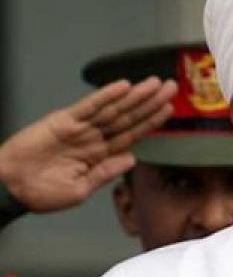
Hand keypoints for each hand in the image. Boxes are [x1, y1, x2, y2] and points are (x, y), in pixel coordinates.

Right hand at [0, 77, 177, 211]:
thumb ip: (106, 172)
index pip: (132, 133)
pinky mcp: (63, 121)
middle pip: (128, 116)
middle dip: (151, 102)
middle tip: (172, 87)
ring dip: (135, 96)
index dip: (151, 120)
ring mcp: (80, 128)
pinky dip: (106, 96)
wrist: (10, 188)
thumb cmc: (42, 193)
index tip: (169, 108)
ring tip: (156, 83)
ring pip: (114, 108)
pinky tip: (124, 87)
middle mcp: (94, 137)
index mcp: (100, 154)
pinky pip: (89, 107)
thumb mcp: (81, 189)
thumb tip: (133, 159)